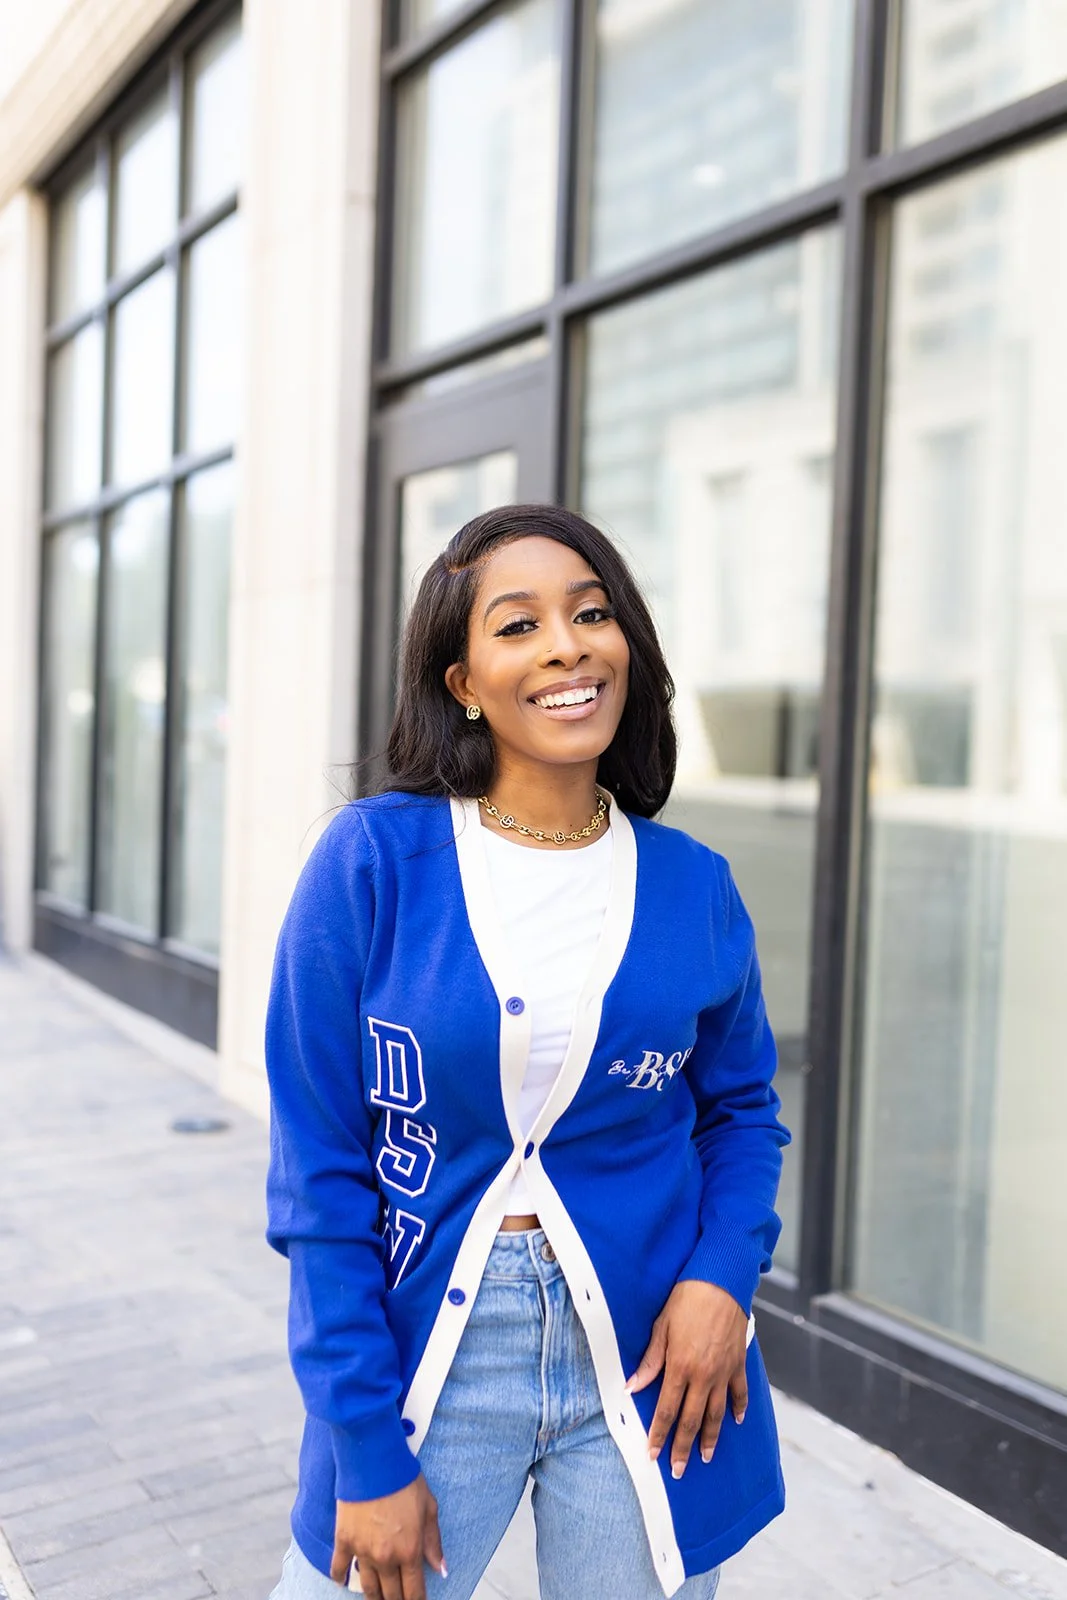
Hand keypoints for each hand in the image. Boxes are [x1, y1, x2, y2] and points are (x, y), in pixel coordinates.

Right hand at [330, 1475, 444, 1598]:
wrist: (373, 1461)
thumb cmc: (404, 1480)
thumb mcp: (429, 1508)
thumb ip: (433, 1542)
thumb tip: (441, 1569)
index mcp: (409, 1550)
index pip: (414, 1591)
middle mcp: (386, 1557)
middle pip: (391, 1594)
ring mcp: (362, 1551)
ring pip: (368, 1587)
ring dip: (374, 1597)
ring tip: (378, 1599)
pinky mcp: (343, 1540)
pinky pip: (339, 1567)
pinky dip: (340, 1577)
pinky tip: (342, 1581)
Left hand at [627, 1280, 747, 1478]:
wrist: (721, 1281)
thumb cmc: (687, 1299)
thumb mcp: (661, 1327)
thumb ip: (650, 1361)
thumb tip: (632, 1386)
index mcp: (680, 1367)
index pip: (666, 1410)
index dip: (659, 1435)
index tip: (653, 1454)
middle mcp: (703, 1376)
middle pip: (692, 1420)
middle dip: (682, 1447)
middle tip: (678, 1469)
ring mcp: (724, 1372)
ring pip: (717, 1414)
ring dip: (711, 1438)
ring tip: (706, 1457)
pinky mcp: (738, 1363)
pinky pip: (740, 1393)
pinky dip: (739, 1409)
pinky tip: (737, 1421)